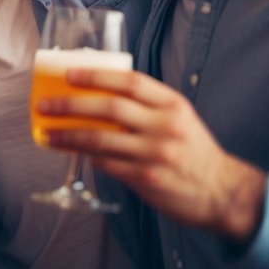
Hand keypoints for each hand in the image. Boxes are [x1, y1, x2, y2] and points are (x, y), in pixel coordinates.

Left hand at [40, 66, 266, 243]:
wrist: (224, 193)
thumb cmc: (193, 151)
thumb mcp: (179, 119)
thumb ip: (146, 106)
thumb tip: (96, 95)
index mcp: (173, 105)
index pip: (130, 81)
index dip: (96, 75)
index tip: (68, 75)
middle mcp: (165, 126)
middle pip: (108, 107)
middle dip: (69, 105)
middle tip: (44, 105)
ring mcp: (155, 153)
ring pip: (99, 138)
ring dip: (67, 135)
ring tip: (46, 133)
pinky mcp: (146, 177)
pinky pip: (105, 163)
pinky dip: (86, 156)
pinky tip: (72, 152)